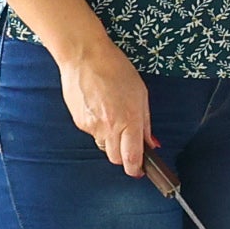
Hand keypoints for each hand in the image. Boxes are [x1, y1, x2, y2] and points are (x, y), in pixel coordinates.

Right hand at [53, 36, 154, 175]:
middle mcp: (109, 128)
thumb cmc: (116, 70)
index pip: (132, 158)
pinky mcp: (78, 121)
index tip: (140, 171)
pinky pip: (92, 133)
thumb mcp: (141, 95)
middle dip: (123, 156)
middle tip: (128, 144)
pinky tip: (99, 108)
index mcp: (128, 121)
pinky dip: (98, 127)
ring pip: (103, 145)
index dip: (136, 169)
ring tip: (113, 117)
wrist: (84, 57)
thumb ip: (145, 122)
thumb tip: (151, 143)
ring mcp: (91, 126)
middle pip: (115, 158)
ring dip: (110, 140)